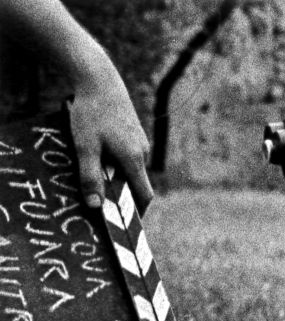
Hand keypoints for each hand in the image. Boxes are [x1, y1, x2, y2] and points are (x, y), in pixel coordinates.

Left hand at [67, 56, 152, 213]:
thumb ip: (90, 177)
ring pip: (130, 167)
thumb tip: (95, 206)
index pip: (144, 196)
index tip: (127, 222)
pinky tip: (98, 147)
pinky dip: (116, 159)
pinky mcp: (133, 132)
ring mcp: (139, 141)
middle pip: (136, 182)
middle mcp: (142, 152)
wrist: (99, 79)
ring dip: (116, 174)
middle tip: (100, 196)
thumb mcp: (85, 147)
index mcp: (133, 160)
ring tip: (94, 165)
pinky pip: (127, 154)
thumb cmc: (91, 113)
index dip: (138, 212)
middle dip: (121, 192)